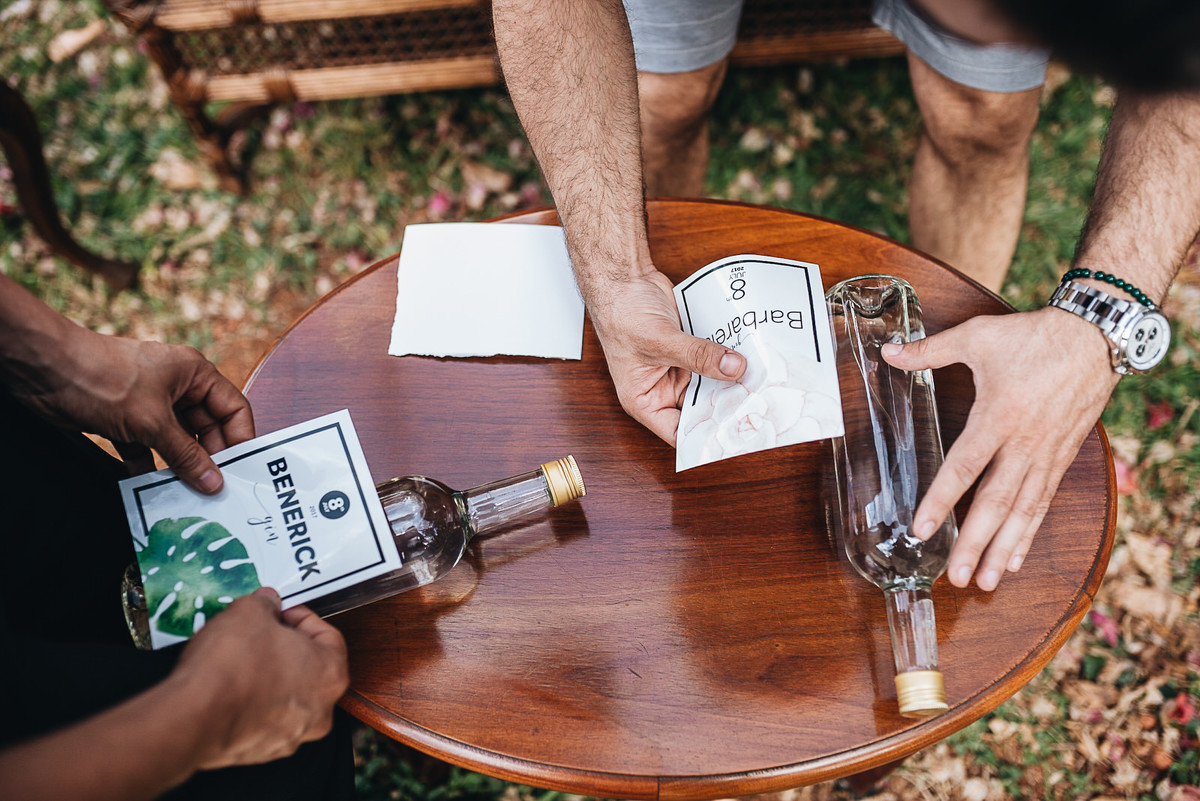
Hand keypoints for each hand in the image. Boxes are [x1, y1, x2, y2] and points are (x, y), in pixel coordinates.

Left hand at [18, 326, 253, 493]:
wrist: (43, 370)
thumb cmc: (102, 379)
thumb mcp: (152, 421)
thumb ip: (185, 454)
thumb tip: (213, 482)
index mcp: (194, 374)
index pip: (232, 408)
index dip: (239, 438)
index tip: (241, 470)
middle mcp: (177, 388)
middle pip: (206, 428)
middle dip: (208, 458)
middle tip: (214, 490)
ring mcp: (151, 404)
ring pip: (177, 441)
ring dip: (180, 466)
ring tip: (188, 494)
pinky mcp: (126, 420)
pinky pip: (148, 448)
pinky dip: (150, 466)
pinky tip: (151, 487)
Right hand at [174, 588, 349, 768]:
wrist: (192, 718)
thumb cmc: (230, 670)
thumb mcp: (249, 612)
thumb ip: (265, 604)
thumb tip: (265, 603)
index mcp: (331, 674)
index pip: (328, 636)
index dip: (301, 617)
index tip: (282, 611)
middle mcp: (319, 710)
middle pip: (310, 667)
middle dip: (285, 646)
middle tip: (261, 631)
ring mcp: (292, 734)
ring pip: (287, 695)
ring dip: (269, 675)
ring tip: (241, 657)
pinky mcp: (263, 750)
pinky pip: (264, 718)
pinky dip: (253, 702)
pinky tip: (231, 686)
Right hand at [588, 269, 744, 443]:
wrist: (624, 279)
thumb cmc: (620, 314)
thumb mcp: (660, 340)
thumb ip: (697, 355)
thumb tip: (732, 367)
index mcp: (645, 400)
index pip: (678, 433)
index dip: (704, 436)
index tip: (734, 432)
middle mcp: (662, 389)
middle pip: (701, 408)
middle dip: (724, 404)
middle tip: (755, 403)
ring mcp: (679, 369)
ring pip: (712, 383)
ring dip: (730, 379)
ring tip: (758, 381)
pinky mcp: (691, 351)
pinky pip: (715, 360)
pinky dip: (729, 357)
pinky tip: (749, 357)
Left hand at [881, 307, 1118, 590]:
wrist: (1095, 337)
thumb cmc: (1035, 336)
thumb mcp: (978, 336)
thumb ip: (930, 350)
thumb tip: (889, 352)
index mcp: (998, 416)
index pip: (965, 467)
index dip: (941, 500)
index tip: (922, 528)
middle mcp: (1024, 444)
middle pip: (996, 502)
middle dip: (976, 543)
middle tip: (957, 576)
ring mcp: (1046, 454)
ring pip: (1023, 511)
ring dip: (1004, 549)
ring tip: (987, 581)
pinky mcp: (1062, 457)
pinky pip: (1044, 502)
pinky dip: (1030, 532)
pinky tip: (1017, 558)